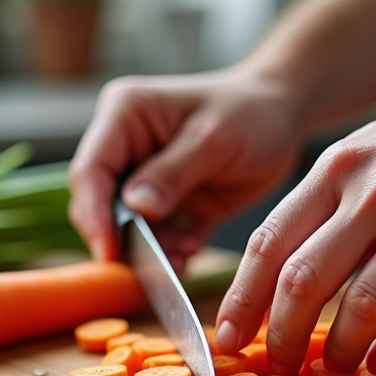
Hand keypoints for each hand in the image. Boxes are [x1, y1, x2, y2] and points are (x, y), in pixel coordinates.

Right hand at [68, 69, 302, 271]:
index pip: (91, 170)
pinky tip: (193, 248)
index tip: (109, 250)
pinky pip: (161, 237)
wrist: (284, 116)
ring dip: (151, 249)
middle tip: (151, 264)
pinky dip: (174, 251)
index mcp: (125, 115)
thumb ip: (172, 173)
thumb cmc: (251, 111)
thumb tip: (134, 207)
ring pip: (130, 227)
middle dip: (123, 237)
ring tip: (181, 255)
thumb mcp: (214, 139)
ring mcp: (148, 178)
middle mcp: (128, 146)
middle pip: (101, 203)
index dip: (94, 213)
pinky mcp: (172, 204)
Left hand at [213, 87, 375, 375]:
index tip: (227, 338)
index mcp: (341, 168)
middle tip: (278, 366)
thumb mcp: (374, 151)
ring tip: (332, 369)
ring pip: (362, 307)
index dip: (242, 299)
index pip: (270, 242)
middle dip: (281, 335)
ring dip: (339, 350)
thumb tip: (283, 274)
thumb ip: (329, 203)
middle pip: (304, 280)